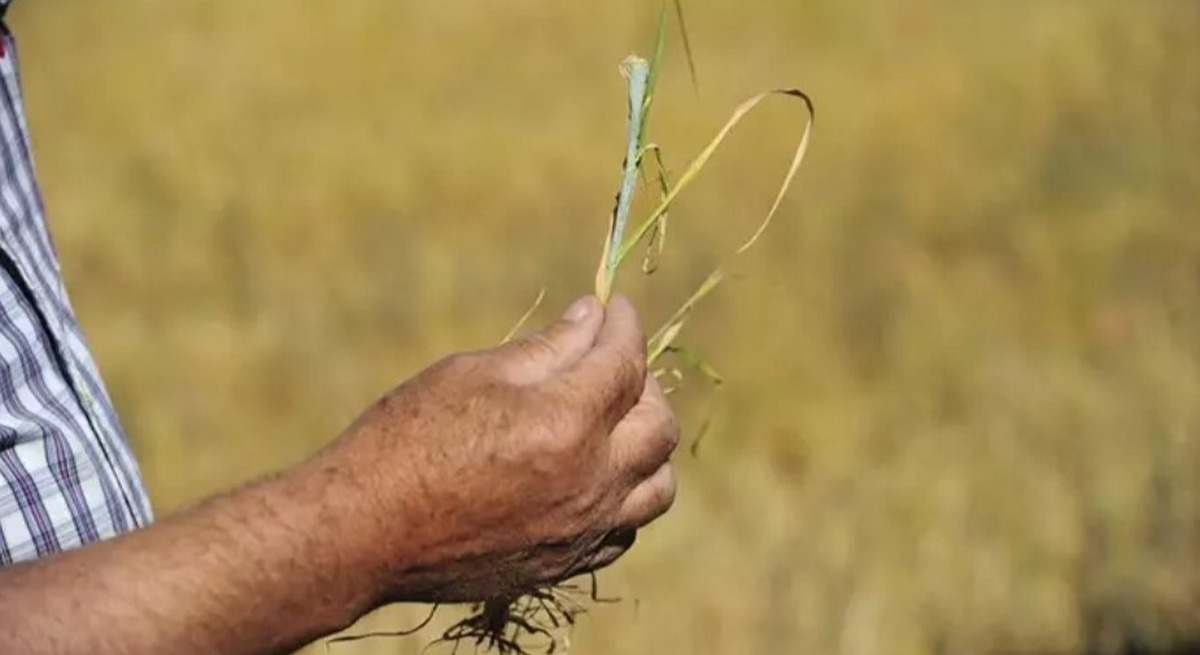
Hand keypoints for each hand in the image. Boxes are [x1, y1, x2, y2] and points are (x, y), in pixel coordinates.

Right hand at [328, 295, 678, 603]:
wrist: (363, 531)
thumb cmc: (406, 439)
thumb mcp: (472, 374)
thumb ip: (547, 348)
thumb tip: (592, 316)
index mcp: (566, 423)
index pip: (625, 361)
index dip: (625, 325)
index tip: (616, 308)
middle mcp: (590, 482)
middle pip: (659, 424)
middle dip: (644, 381)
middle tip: (611, 361)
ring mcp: (583, 530)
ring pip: (657, 485)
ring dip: (647, 444)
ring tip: (614, 422)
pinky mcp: (565, 563)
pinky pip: (625, 529)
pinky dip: (625, 495)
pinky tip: (594, 475)